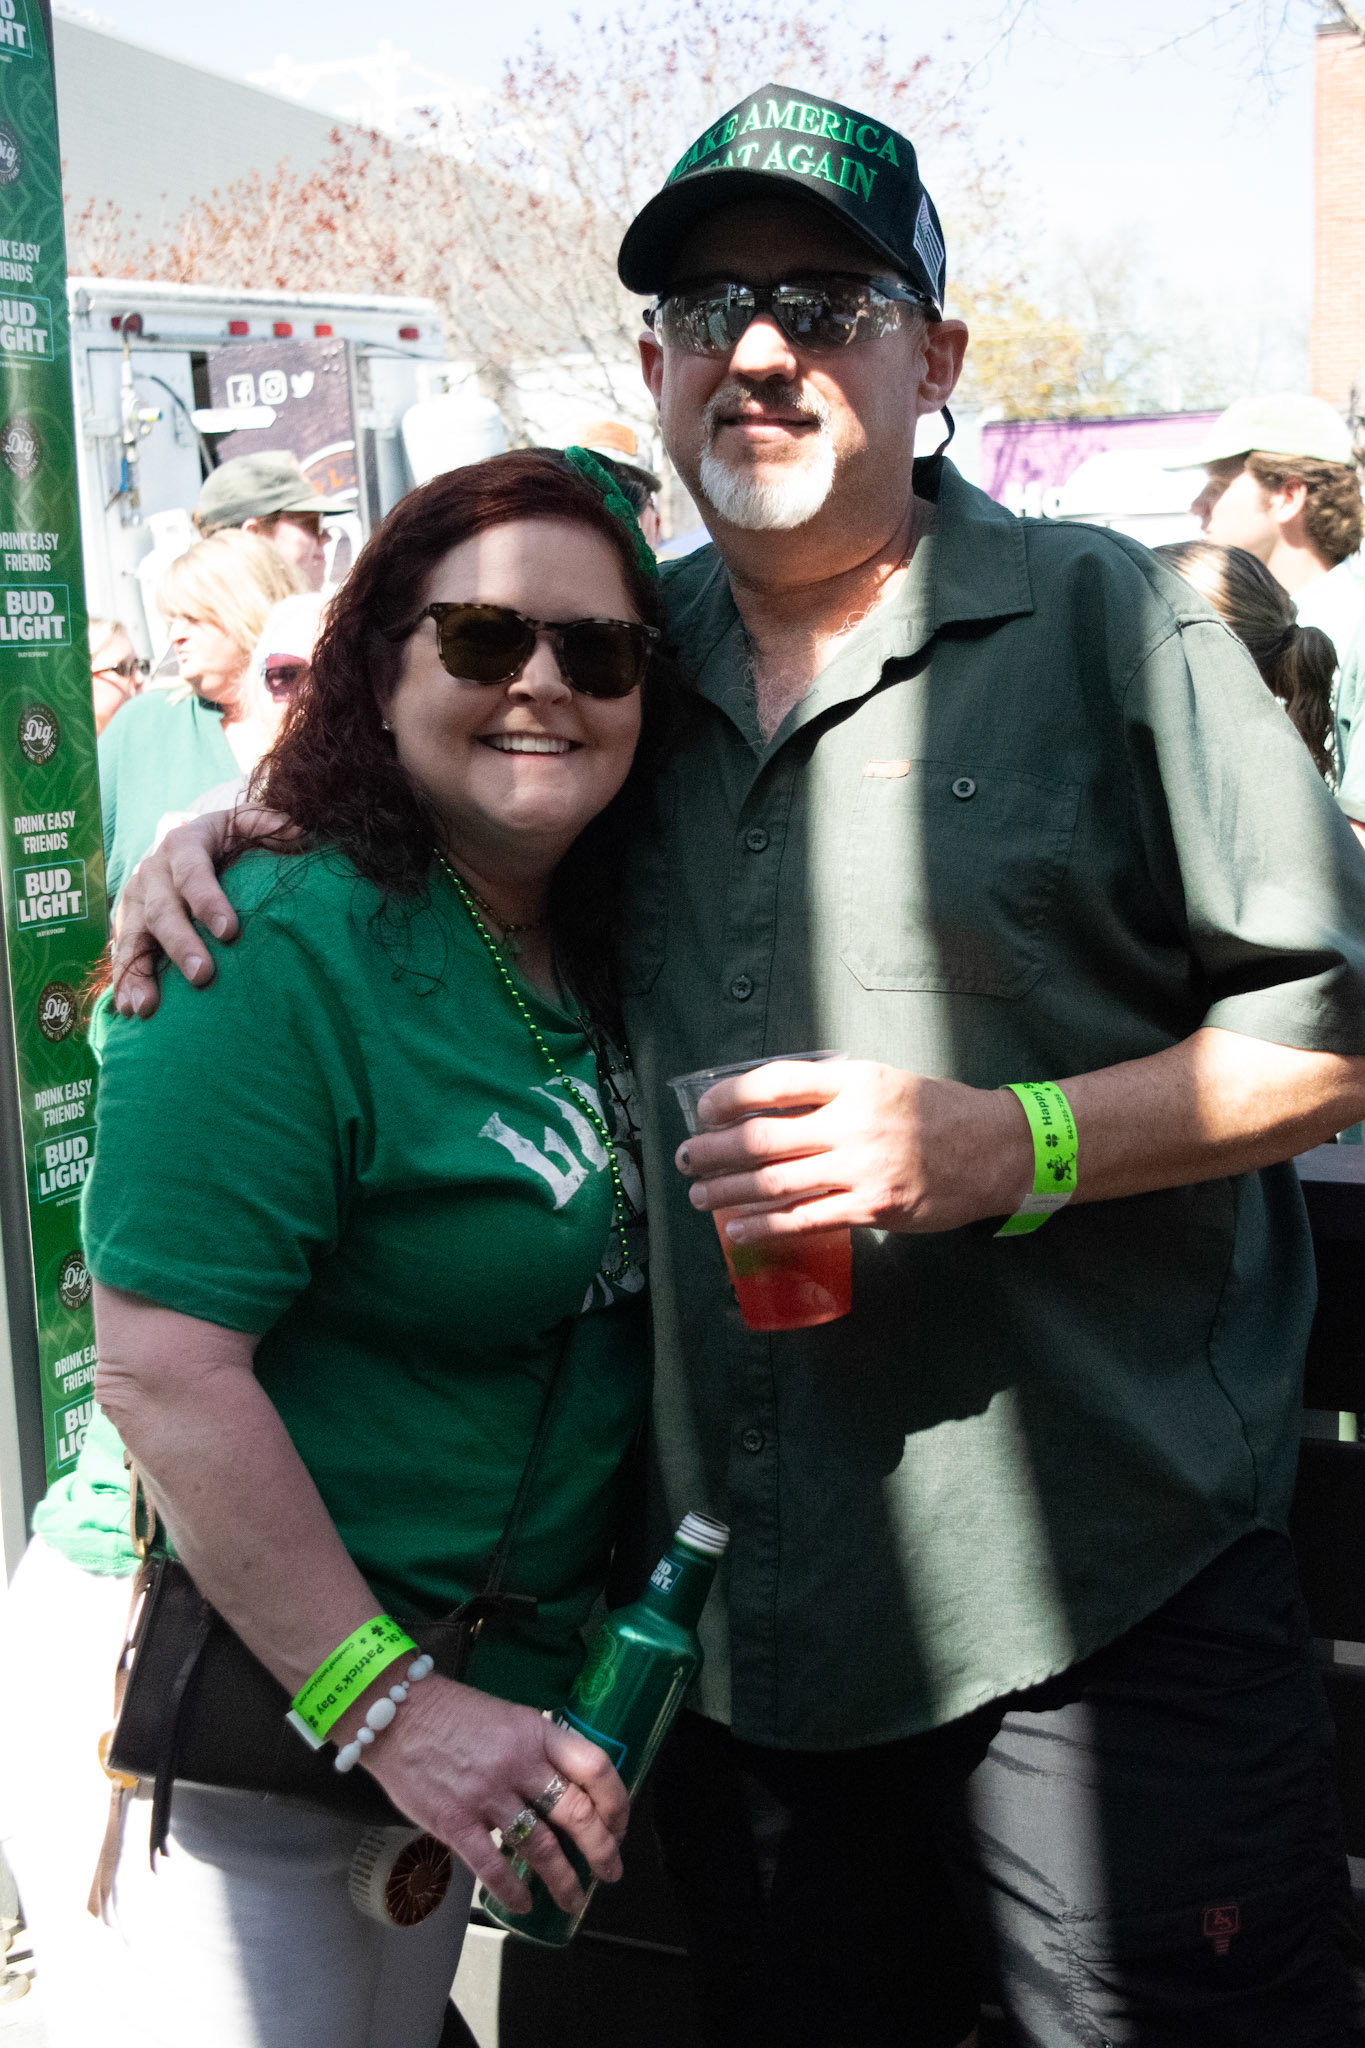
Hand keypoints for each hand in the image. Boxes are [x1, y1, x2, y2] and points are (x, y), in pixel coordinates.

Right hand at [110, 806, 299, 1018]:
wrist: (182, 844)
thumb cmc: (225, 839)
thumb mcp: (244, 822)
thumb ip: (267, 824)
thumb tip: (297, 831)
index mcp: (182, 843)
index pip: (193, 872)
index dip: (208, 900)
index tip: (229, 931)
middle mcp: (152, 871)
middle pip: (162, 910)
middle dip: (181, 943)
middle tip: (203, 975)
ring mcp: (135, 900)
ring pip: (133, 937)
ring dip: (139, 972)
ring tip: (147, 1005)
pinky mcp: (126, 925)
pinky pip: (122, 956)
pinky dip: (125, 983)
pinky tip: (131, 1010)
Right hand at [358, 1674, 628, 1915]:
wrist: (394, 1711)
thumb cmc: (452, 1714)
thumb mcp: (508, 1717)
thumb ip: (537, 1750)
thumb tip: (566, 1789)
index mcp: (536, 1731)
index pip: (595, 1766)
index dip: (616, 1801)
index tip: (620, 1824)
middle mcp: (518, 1763)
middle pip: (577, 1813)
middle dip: (601, 1850)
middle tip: (611, 1871)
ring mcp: (486, 1794)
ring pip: (541, 1847)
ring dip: (564, 1879)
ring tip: (573, 1899)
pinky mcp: (454, 1821)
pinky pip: (493, 1866)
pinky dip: (513, 1891)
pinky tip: (524, 1904)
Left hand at [674, 1058, 1032, 1239]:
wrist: (997, 1149)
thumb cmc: (936, 1112)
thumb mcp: (884, 1080)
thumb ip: (831, 1090)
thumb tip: (766, 1107)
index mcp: (854, 1080)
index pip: (775, 1083)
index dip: (730, 1097)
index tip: (703, 1109)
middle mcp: (853, 1121)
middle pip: (763, 1138)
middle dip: (714, 1150)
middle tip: (684, 1157)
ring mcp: (862, 1168)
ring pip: (776, 1182)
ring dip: (728, 1191)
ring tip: (697, 1195)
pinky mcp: (872, 1207)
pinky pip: (805, 1218)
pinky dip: (764, 1226)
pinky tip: (736, 1229)